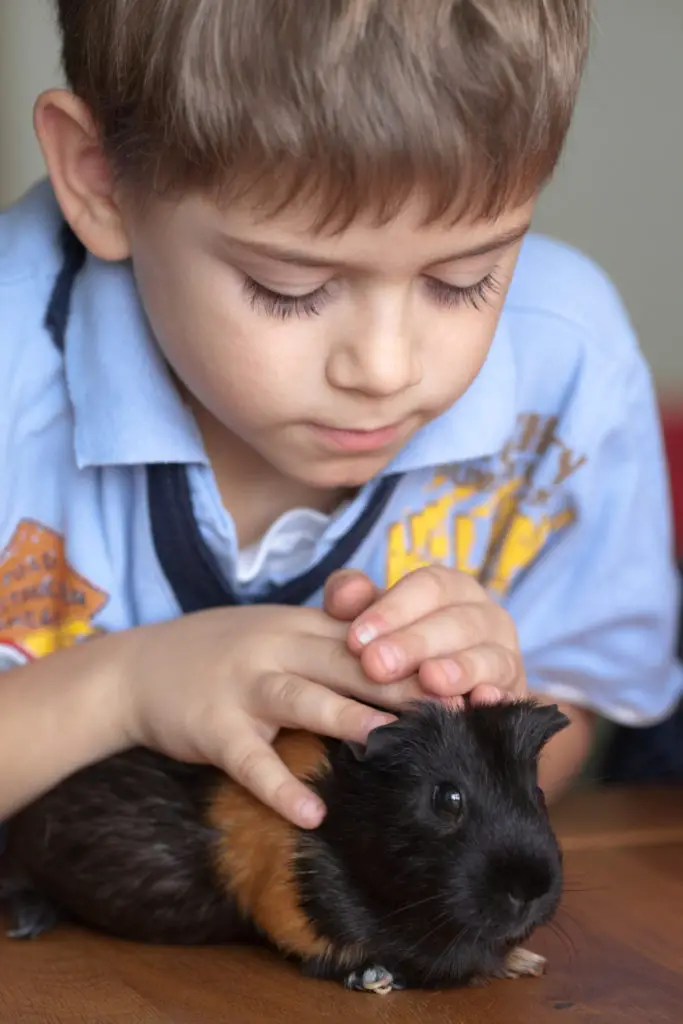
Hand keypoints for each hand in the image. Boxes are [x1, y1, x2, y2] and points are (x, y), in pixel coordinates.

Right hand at [117, 605, 423, 829]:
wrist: (137, 668)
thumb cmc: (219, 653)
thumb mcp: (274, 632)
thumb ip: (329, 642)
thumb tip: (397, 664)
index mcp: (297, 626)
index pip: (366, 639)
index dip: (415, 658)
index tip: (461, 678)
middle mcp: (275, 649)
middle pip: (346, 665)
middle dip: (401, 686)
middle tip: (452, 711)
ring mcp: (242, 686)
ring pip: (304, 699)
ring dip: (349, 719)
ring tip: (392, 744)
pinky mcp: (213, 727)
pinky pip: (250, 760)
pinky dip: (280, 786)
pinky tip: (312, 811)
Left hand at [324, 566, 525, 706]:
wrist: (440, 698)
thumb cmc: (399, 649)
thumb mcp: (373, 620)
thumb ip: (351, 600)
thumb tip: (344, 595)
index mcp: (452, 588)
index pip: (429, 586)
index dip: (393, 609)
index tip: (356, 639)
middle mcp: (485, 616)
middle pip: (456, 621)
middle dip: (415, 643)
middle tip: (376, 665)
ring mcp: (504, 655)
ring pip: (487, 656)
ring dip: (458, 668)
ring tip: (429, 680)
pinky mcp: (514, 694)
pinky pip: (509, 693)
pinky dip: (495, 697)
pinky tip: (478, 703)